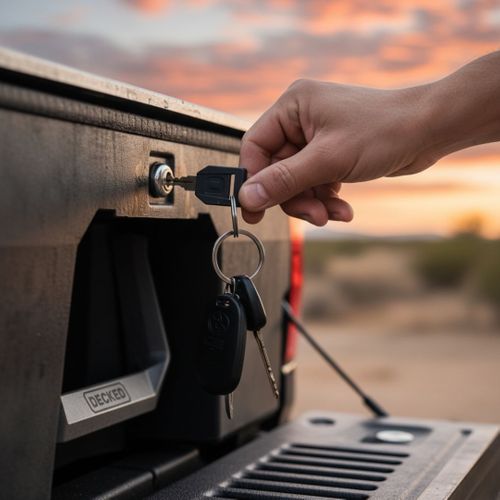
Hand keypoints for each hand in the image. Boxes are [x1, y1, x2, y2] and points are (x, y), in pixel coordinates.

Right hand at [238, 79, 433, 224]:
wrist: (429, 130)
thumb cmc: (385, 130)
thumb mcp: (328, 159)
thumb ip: (283, 180)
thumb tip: (248, 197)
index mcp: (292, 106)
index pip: (255, 147)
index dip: (252, 181)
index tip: (253, 210)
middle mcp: (300, 120)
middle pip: (276, 170)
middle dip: (294, 198)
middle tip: (312, 216)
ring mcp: (316, 138)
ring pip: (296, 181)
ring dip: (313, 203)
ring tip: (333, 214)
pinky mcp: (331, 153)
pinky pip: (315, 182)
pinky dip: (326, 199)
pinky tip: (342, 208)